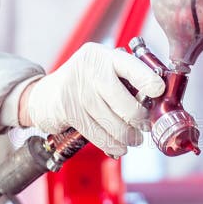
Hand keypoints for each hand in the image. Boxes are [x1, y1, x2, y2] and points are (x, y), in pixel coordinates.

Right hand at [20, 42, 164, 156]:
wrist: (44, 95)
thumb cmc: (83, 84)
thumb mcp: (101, 70)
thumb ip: (124, 79)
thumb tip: (155, 101)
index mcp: (104, 56)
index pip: (131, 66)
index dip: (147, 80)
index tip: (159, 91)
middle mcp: (90, 70)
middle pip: (124, 102)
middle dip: (139, 119)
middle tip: (145, 127)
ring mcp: (77, 90)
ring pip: (112, 122)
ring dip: (127, 136)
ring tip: (134, 139)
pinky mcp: (67, 110)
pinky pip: (96, 133)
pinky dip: (111, 144)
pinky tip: (119, 147)